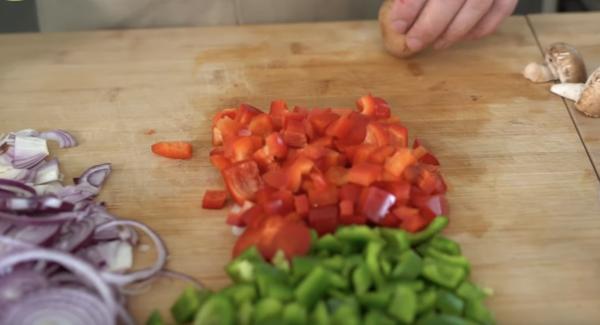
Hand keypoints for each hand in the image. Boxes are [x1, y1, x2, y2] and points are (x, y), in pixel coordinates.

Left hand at [389, 0, 517, 51]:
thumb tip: (397, 15)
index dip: (410, 6)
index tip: (397, 24)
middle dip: (430, 25)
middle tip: (414, 42)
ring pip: (478, 5)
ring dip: (455, 31)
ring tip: (436, 44)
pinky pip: (503, 8)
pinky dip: (483, 27)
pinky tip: (464, 36)